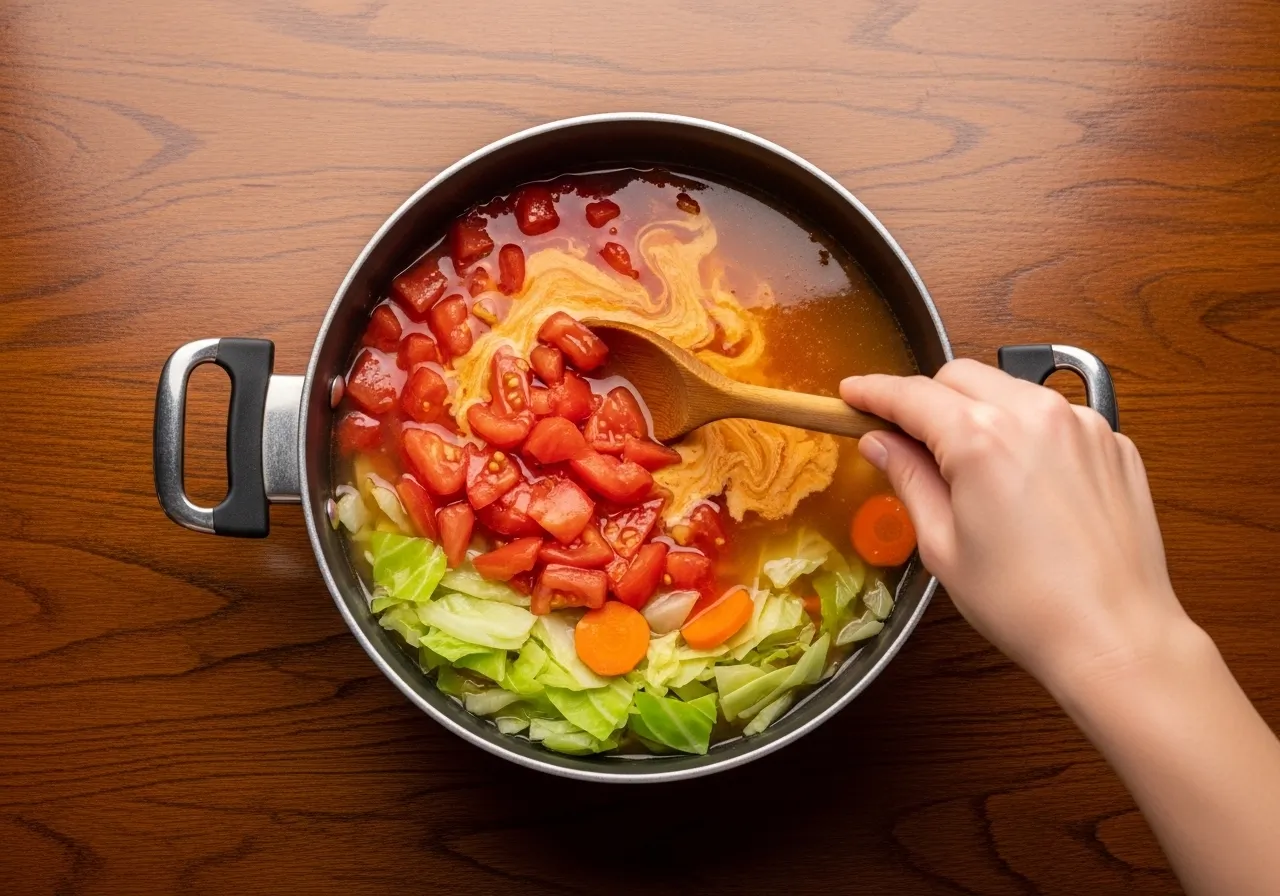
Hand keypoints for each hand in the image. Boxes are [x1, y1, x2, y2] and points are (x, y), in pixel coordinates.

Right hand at [841, 360, 1185, 686]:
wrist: (1115, 636)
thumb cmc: (1024, 604)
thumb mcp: (943, 546)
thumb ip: (909, 480)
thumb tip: (880, 444)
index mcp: (981, 439)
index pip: (911, 395)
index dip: (874, 392)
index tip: (853, 393)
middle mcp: (1035, 414)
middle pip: (961, 376)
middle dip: (928, 397)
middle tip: (908, 438)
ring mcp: (1082, 424)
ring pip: (1011, 388)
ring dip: (980, 409)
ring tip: (971, 464)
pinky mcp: (1113, 443)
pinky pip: (1056, 416)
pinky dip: (1027, 431)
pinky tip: (1024, 480)